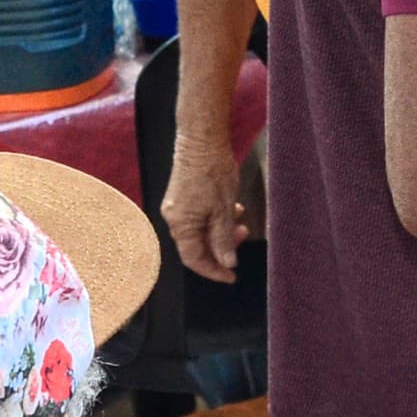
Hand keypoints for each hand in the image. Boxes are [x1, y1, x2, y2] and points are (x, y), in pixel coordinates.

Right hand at [163, 135, 248, 283]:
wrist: (202, 141)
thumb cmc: (212, 172)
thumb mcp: (223, 209)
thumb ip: (223, 238)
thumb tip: (226, 262)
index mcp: (180, 225)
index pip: (193, 259)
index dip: (213, 270)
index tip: (231, 275)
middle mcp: (174, 219)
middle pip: (197, 246)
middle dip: (221, 247)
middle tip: (242, 237)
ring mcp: (178, 208)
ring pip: (201, 231)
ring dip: (222, 231)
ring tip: (241, 221)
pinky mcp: (184, 198)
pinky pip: (200, 217)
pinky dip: (217, 218)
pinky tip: (233, 209)